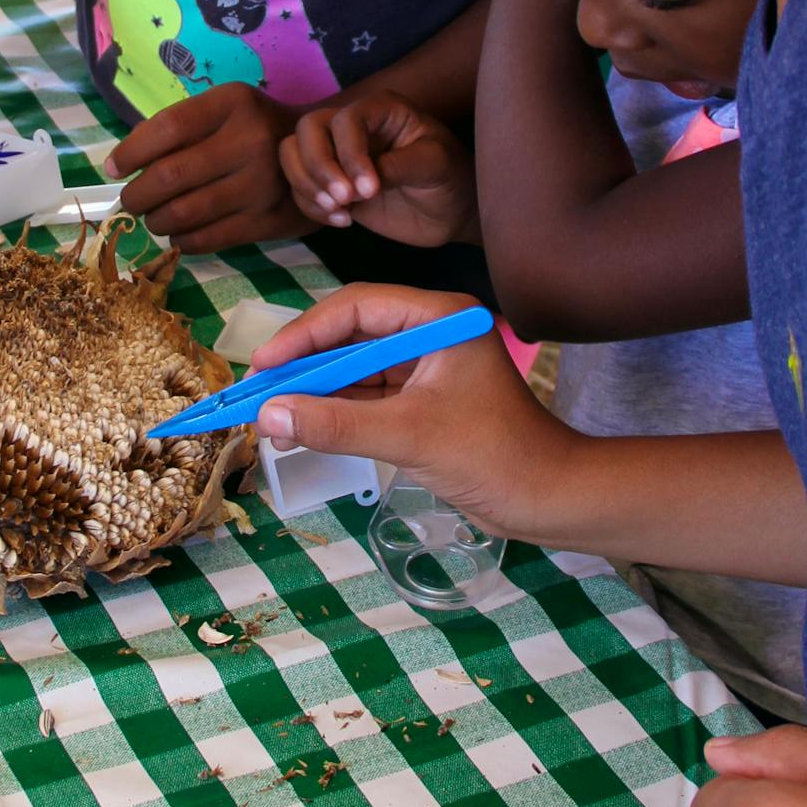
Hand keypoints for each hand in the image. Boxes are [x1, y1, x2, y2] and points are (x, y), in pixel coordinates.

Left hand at [107, 84, 299, 250]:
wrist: (318, 155)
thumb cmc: (254, 129)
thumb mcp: (224, 109)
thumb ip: (179, 128)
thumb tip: (122, 164)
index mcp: (233, 104)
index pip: (168, 128)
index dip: (131, 152)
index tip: (114, 168)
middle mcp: (249, 141)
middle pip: (170, 175)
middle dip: (137, 194)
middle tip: (131, 200)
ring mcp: (261, 184)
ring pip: (185, 212)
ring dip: (156, 220)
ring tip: (153, 217)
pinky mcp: (267, 221)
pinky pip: (208, 238)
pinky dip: (182, 239)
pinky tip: (178, 232)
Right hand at [252, 280, 570, 537]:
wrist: (548, 498)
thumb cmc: (493, 456)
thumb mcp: (410, 436)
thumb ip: (337, 423)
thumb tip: (268, 414)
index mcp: (439, 317)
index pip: (357, 307)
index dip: (305, 334)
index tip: (265, 365)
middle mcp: (431, 332)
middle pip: (351, 334)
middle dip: (304, 364)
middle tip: (257, 391)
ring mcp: (427, 367)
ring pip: (355, 367)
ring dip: (315, 390)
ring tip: (268, 414)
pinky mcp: (423, 400)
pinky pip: (367, 395)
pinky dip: (334, 410)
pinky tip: (299, 426)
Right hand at [280, 89, 479, 247]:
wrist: (451, 211)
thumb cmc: (451, 178)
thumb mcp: (436, 165)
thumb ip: (400, 166)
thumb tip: (362, 181)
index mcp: (380, 110)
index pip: (345, 120)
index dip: (349, 154)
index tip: (369, 190)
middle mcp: (352, 127)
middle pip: (307, 130)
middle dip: (318, 167)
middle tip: (345, 201)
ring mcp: (337, 155)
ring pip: (292, 154)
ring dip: (307, 185)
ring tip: (340, 212)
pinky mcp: (329, 184)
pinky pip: (300, 186)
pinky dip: (310, 205)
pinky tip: (342, 221)